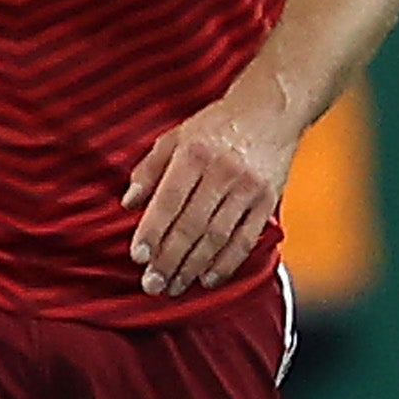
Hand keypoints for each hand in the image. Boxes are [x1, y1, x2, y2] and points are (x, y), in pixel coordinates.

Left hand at [122, 92, 294, 300]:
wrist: (271, 110)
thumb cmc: (217, 125)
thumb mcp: (175, 136)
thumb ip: (149, 170)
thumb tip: (127, 203)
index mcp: (194, 154)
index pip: (168, 200)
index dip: (152, 231)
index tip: (138, 257)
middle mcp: (222, 172)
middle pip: (192, 225)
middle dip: (169, 260)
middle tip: (152, 285)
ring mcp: (248, 188)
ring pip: (217, 237)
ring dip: (193, 267)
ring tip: (174, 288)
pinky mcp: (268, 200)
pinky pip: (246, 239)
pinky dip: (227, 263)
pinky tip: (208, 279)